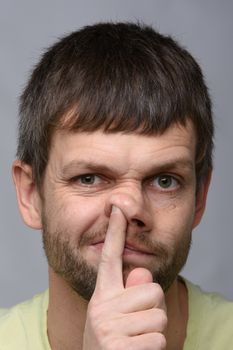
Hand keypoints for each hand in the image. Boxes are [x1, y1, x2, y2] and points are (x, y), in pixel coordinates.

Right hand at [83, 206, 166, 349]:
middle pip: (152, 290)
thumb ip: (131, 291)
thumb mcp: (118, 314)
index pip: (109, 258)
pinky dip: (154, 349)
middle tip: (138, 324)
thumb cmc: (114, 340)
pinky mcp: (118, 348)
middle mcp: (101, 307)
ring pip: (158, 316)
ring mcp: (108, 328)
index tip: (118, 208)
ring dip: (154, 330)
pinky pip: (158, 339)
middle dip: (154, 308)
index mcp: (103, 295)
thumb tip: (143, 273)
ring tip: (136, 339)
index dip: (115, 232)